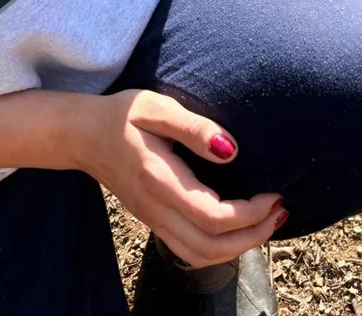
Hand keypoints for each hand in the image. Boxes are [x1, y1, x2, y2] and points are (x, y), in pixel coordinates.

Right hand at [72, 90, 283, 268]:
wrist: (81, 135)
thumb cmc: (122, 114)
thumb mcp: (158, 107)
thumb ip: (195, 128)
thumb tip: (231, 150)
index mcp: (159, 180)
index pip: (212, 216)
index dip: (250, 214)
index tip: (274, 194)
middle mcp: (155, 208)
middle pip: (209, 246)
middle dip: (253, 236)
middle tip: (280, 211)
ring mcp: (152, 218)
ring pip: (198, 255)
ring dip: (238, 247)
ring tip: (267, 222)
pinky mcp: (152, 219)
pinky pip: (188, 250)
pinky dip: (219, 248)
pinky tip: (239, 228)